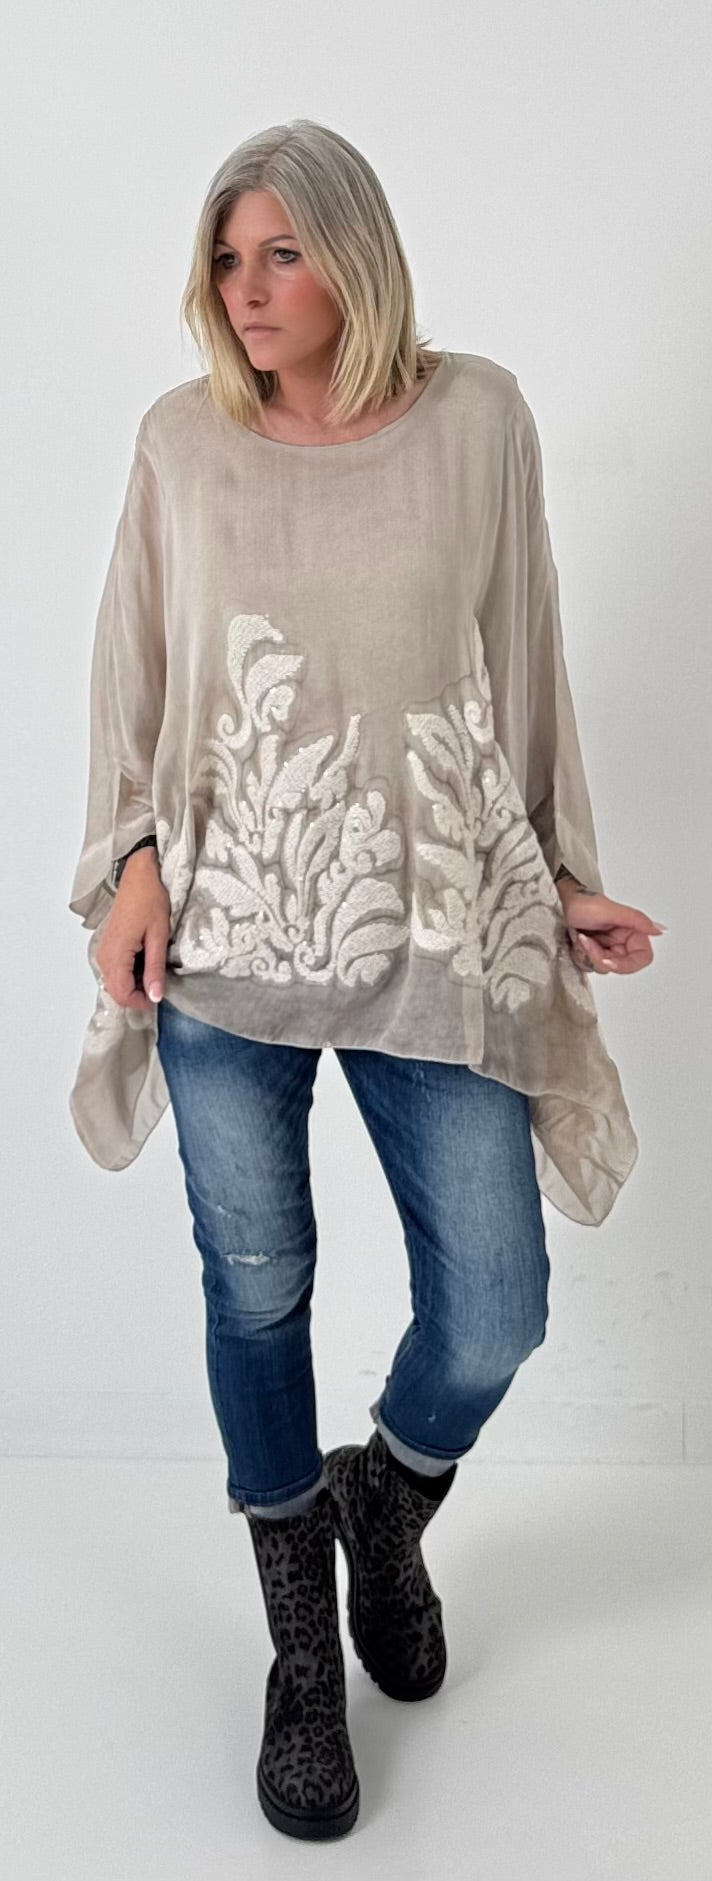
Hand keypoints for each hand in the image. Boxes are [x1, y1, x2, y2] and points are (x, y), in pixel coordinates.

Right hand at [96, 854, 170, 1008]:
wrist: (138, 876)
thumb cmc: (150, 900)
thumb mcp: (158, 936)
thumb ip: (155, 968)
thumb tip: (154, 997)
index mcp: (117, 954)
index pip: (122, 994)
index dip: (140, 1002)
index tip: (158, 997)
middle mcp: (104, 956)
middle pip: (115, 992)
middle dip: (136, 996)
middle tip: (157, 986)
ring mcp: (103, 951)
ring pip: (113, 983)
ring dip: (132, 986)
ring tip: (152, 973)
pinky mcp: (107, 946)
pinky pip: (113, 971)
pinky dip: (128, 975)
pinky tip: (144, 964)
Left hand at [557, 885, 667, 975]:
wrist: (558, 902)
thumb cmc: (582, 902)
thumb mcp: (610, 910)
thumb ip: (637, 920)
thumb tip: (660, 930)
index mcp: (632, 932)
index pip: (642, 959)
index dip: (625, 964)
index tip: (606, 959)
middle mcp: (621, 942)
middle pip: (618, 966)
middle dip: (598, 955)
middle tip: (586, 940)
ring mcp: (606, 948)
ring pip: (601, 967)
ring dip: (586, 953)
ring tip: (579, 935)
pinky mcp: (591, 952)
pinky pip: (588, 965)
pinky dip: (579, 954)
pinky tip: (575, 939)